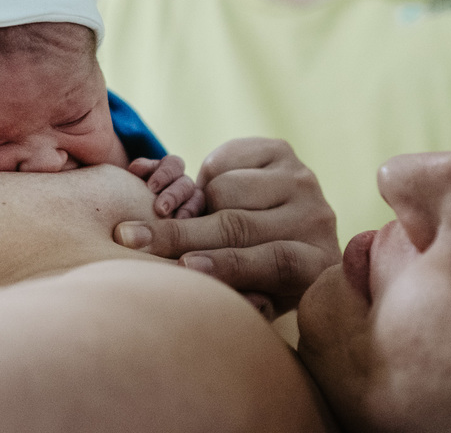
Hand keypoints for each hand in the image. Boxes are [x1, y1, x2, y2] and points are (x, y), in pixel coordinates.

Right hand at [113, 138, 339, 317]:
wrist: (288, 227)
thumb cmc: (266, 277)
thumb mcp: (259, 298)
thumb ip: (241, 299)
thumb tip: (210, 293)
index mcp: (317, 265)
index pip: (274, 261)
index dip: (225, 265)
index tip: (182, 267)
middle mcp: (317, 220)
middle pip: (240, 224)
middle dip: (179, 233)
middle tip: (132, 238)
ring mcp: (302, 180)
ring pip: (225, 188)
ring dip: (195, 202)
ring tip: (189, 216)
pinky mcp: (283, 152)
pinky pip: (224, 159)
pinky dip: (206, 174)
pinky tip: (211, 191)